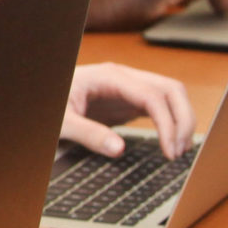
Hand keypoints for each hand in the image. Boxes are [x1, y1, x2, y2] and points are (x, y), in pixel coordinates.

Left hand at [62, 62, 195, 159]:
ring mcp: (129, 88)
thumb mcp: (62, 122)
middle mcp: (124, 78)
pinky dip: (171, 123)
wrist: (44, 97)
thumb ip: (88, 134)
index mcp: (109, 76)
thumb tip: (118, 149)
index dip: (167, 122)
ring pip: (170, 96)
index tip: (169, 150)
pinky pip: (160, 107)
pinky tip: (172, 143)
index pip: (152, 95)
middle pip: (170, 89)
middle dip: (183, 119)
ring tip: (180, 151)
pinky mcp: (129, 101)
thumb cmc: (50, 106)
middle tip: (180, 151)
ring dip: (181, 120)